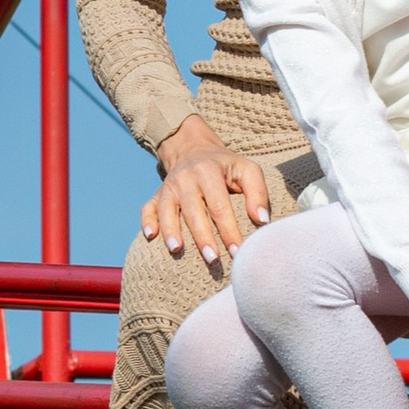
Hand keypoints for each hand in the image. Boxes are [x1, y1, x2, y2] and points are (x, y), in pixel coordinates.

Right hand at [143, 121, 277, 270]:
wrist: (193, 148)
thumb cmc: (225, 166)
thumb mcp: (247, 170)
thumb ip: (258, 193)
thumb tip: (262, 221)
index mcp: (209, 171)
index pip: (220, 205)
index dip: (229, 230)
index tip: (237, 251)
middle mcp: (185, 178)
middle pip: (193, 211)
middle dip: (203, 238)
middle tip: (213, 260)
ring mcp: (168, 187)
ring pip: (167, 211)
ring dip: (171, 231)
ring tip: (177, 251)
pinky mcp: (157, 195)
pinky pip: (147, 208)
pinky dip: (147, 222)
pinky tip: (150, 236)